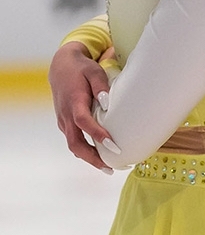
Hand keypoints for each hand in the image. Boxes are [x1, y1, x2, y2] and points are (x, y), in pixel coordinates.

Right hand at [48, 42, 113, 172]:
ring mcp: (64, 121)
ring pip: (74, 145)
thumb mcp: (94, 71)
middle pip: (75, 143)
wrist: (61, 67)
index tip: (113, 145)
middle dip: (92, 158)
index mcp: (74, 102)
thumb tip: (107, 103)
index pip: (83, 122)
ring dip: (90, 158)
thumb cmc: (82, 69)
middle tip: (112, 168)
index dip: (96, 135)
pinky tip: (100, 156)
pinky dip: (86, 151)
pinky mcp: (65, 124)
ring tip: (109, 167)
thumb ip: (101, 86)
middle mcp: (66, 115)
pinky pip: (74, 141)